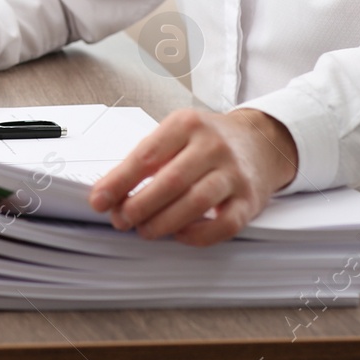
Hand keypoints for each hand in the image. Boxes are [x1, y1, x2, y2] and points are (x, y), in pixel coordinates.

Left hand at [87, 108, 298, 245]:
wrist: (261, 142)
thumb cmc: (208, 142)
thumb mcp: (177, 134)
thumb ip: (147, 158)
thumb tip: (110, 192)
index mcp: (187, 124)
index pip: (146, 155)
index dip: (118, 181)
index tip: (99, 201)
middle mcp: (213, 145)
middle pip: (170, 181)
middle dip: (139, 206)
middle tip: (121, 220)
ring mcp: (234, 173)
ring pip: (196, 203)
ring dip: (163, 223)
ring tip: (144, 231)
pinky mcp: (250, 199)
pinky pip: (224, 225)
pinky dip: (198, 235)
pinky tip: (180, 235)